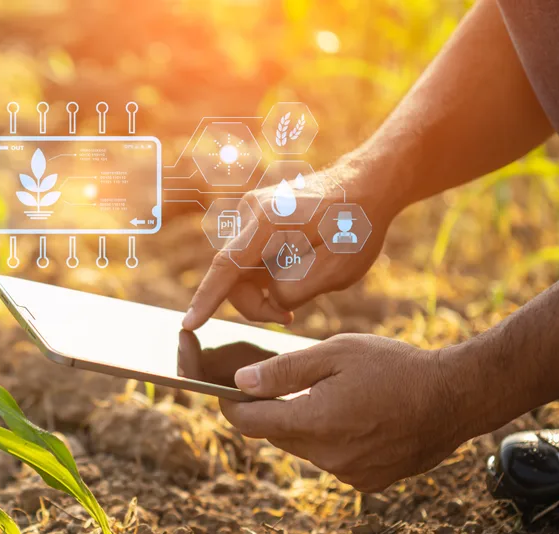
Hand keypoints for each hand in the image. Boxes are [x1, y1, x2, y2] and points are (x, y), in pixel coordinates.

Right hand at [181, 160, 399, 329]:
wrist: (369, 184)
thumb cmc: (357, 225)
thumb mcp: (337, 269)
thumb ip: (296, 290)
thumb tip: (270, 297)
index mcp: (269, 222)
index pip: (226, 268)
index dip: (206, 300)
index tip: (189, 325)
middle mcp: (251, 212)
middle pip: (232, 274)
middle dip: (254, 302)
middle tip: (288, 317)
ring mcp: (252, 212)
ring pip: (240, 268)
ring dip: (262, 289)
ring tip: (298, 295)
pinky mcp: (258, 217)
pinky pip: (250, 257)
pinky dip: (266, 274)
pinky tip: (293, 273)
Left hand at [218, 334, 462, 491]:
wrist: (458, 398)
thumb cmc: (397, 367)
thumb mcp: (337, 353)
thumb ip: (284, 370)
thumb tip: (240, 383)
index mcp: (314, 422)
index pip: (249, 423)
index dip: (230, 406)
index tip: (223, 392)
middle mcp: (327, 457)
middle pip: (276, 436)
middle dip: (272, 412)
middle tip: (280, 385)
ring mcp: (348, 474)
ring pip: (305, 449)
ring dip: (305, 426)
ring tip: (329, 397)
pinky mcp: (368, 483)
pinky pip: (333, 461)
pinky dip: (333, 441)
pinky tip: (356, 417)